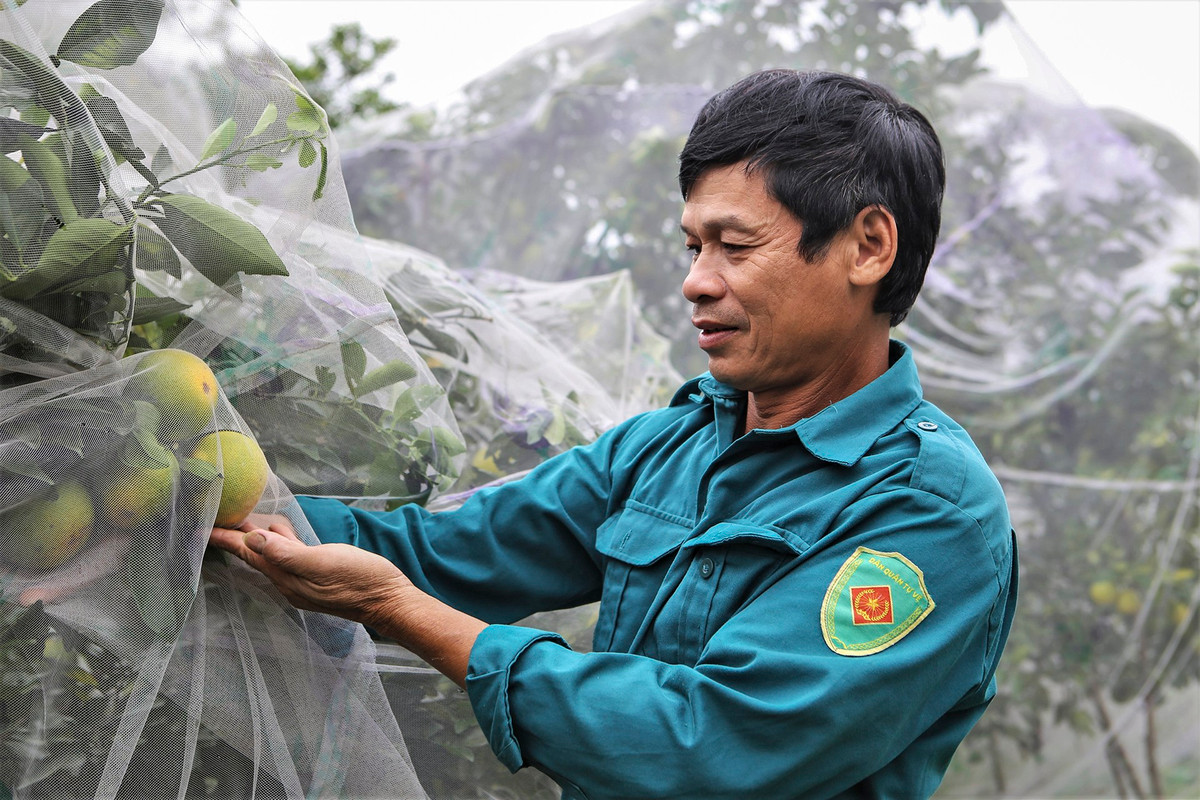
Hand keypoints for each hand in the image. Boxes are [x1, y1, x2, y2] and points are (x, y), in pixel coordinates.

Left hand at [211, 522, 408, 627]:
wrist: (388, 601)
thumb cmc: (358, 580)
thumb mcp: (322, 562)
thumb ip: (287, 552)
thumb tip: (253, 538)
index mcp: (286, 577)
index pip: (247, 553)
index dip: (225, 538)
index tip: (201, 526)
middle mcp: (289, 580)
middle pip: (254, 555)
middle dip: (235, 536)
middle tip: (218, 515)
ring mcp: (303, 580)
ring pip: (271, 554)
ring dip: (256, 536)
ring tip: (243, 517)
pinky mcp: (317, 576)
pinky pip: (288, 555)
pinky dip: (280, 540)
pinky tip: (282, 529)